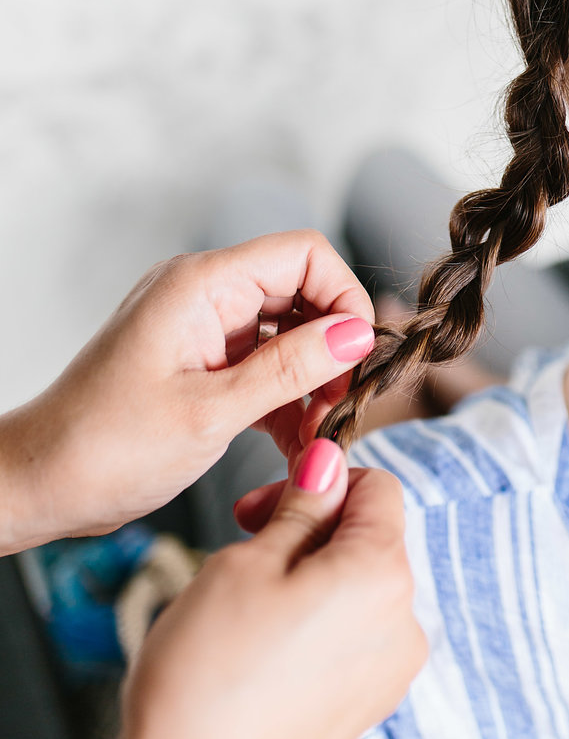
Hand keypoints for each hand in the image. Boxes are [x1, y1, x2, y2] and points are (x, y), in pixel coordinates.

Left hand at [0, 231, 375, 552]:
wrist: (39, 484)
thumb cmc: (104, 448)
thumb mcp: (211, 414)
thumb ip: (290, 370)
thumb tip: (357, 336)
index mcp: (201, 285)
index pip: (304, 254)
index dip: (343, 299)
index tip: (357, 358)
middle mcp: (204, 294)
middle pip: (302, 295)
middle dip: (332, 351)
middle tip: (339, 410)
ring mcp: (201, 328)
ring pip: (288, 336)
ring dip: (310, 384)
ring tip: (315, 438)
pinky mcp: (199, 363)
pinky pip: (262, 366)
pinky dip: (283, 402)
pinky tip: (293, 447)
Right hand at [75, 443, 425, 738]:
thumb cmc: (207, 687)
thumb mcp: (245, 565)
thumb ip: (299, 508)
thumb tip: (328, 465)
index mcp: (382, 576)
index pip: (379, 488)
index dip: (320, 481)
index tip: (267, 503)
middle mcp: (402, 625)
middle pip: (370, 540)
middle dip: (310, 531)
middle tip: (243, 547)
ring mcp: (388, 674)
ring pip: (355, 590)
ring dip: (307, 579)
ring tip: (242, 608)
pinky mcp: (364, 709)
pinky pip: (348, 640)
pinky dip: (311, 627)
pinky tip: (257, 651)